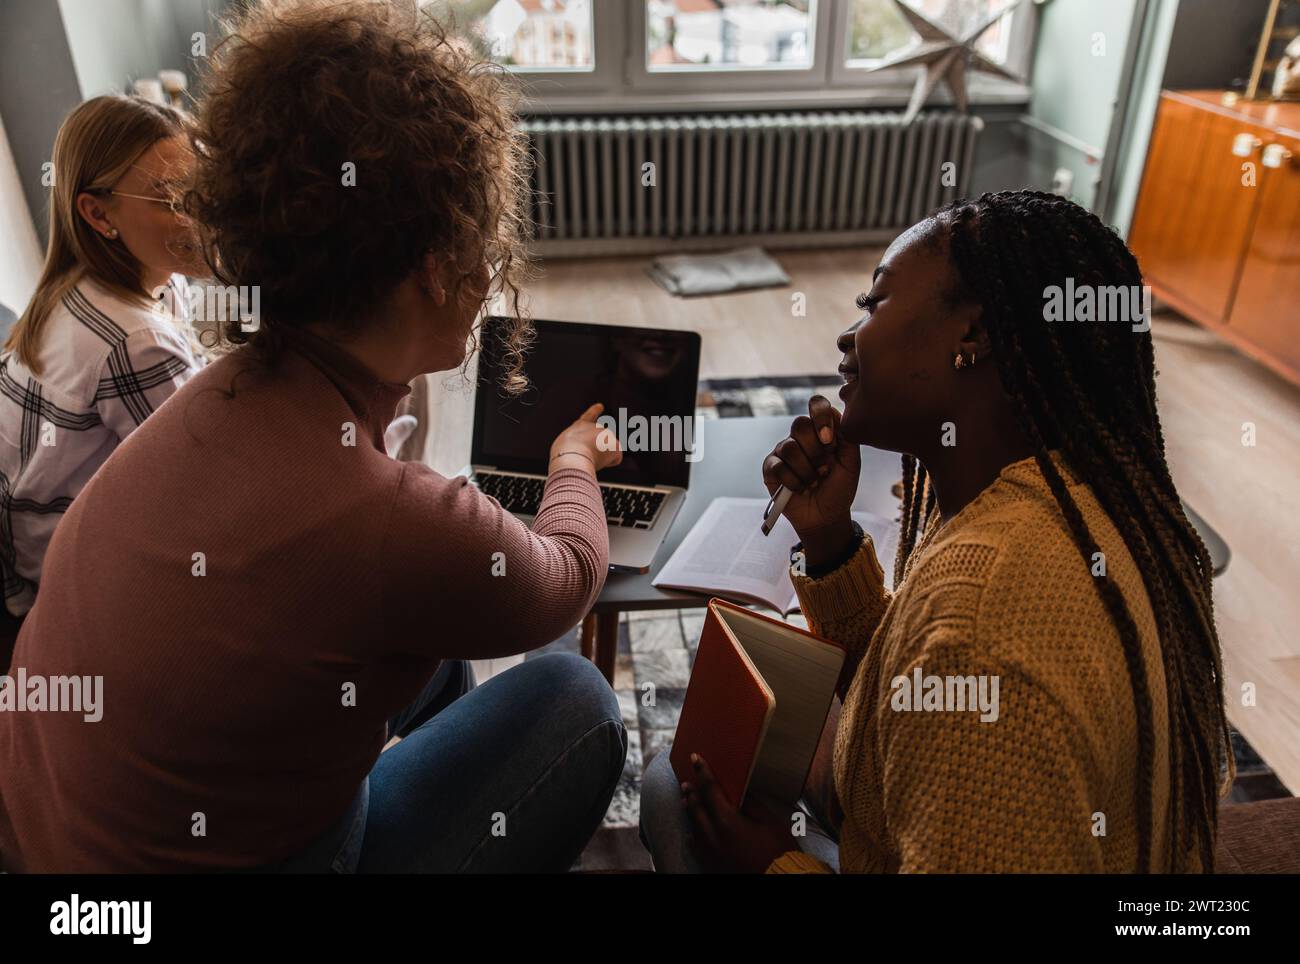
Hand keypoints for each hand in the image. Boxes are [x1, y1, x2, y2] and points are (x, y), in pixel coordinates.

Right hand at [549, 402, 622, 472]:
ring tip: (589, 459)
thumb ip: (575, 445)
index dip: (595, 411)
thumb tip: (584, 452)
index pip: (589, 415)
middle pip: (600, 441)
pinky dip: (610, 462)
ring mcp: (607, 434)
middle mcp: (596, 426)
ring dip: (601, 456)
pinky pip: (616, 458)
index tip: (600, 406)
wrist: (571, 456)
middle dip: (597, 448)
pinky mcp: (615, 444)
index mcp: (580, 425)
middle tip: (586, 456)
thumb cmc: (564, 454)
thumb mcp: (564, 445)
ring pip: (607, 451)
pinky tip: (601, 462)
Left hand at [681, 754, 798, 873]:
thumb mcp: (770, 821)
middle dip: (691, 793)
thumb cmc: (778, 850)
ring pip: (693, 827)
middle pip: (696, 808)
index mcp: (727, 821)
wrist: (780, 879)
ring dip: (690, 812)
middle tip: (686, 783)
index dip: (702, 772)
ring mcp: (710, 852)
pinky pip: (696, 846)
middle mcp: (713, 836)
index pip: (710, 790)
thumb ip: (751, 804)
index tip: (694, 759)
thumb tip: (739, 792)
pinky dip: (694, 835)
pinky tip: (694, 832)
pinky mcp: (711, 864)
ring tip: (687, 802)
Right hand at [761, 395, 859, 565]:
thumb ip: (847, 437)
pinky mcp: (771, 468)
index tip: (829, 441)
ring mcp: (784, 452)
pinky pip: (777, 466)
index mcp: (821, 431)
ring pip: (789, 448)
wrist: (826, 517)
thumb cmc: (840, 489)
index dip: (821, 418)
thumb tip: (834, 415)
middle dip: (815, 451)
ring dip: (806, 471)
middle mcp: (801, 438)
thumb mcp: (851, 463)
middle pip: (800, 424)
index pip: (816, 406)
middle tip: (824, 469)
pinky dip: (793, 482)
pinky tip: (800, 489)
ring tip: (814, 482)